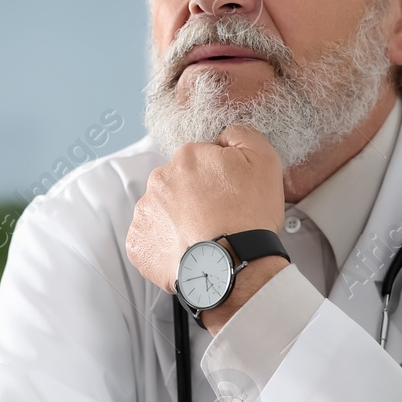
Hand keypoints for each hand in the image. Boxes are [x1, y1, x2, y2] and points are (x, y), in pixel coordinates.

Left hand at [127, 123, 284, 291]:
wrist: (233, 266)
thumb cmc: (248, 218)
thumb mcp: (264, 160)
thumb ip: (241, 135)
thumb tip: (225, 135)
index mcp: (186, 158)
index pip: (197, 161)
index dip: (215, 178)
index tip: (226, 195)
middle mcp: (159, 181)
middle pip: (176, 185)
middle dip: (193, 198)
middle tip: (217, 218)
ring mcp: (145, 213)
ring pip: (162, 211)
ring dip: (178, 221)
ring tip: (203, 237)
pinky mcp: (138, 244)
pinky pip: (150, 240)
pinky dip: (165, 246)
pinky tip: (187, 251)